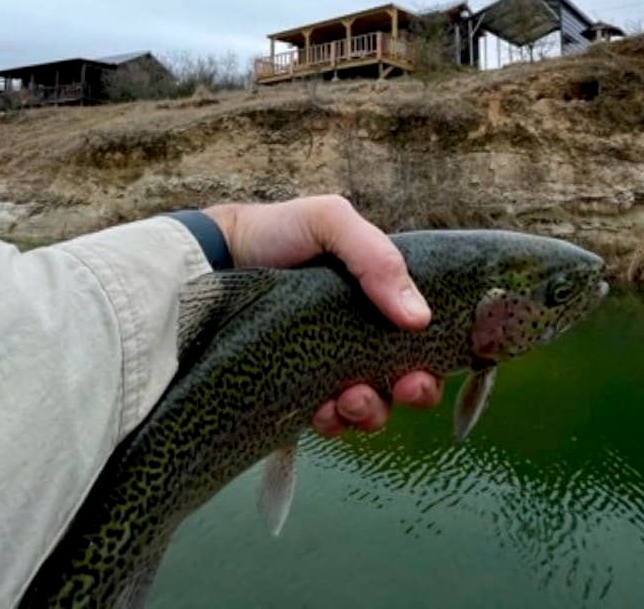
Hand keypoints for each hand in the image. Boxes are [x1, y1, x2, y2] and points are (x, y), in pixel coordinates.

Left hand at [202, 196, 443, 436]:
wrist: (211, 261)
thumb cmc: (275, 233)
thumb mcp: (329, 222)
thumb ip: (377, 257)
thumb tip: (420, 318)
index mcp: (378, 299)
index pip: (422, 339)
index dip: (433, 361)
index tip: (424, 370)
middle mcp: (360, 336)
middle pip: (406, 382)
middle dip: (411, 393)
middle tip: (402, 388)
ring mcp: (329, 366)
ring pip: (370, 409)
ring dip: (370, 412)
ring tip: (348, 398)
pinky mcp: (297, 390)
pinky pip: (329, 421)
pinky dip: (333, 422)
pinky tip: (321, 410)